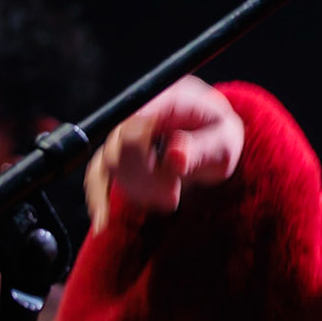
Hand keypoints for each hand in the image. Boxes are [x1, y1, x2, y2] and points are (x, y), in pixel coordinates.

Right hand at [85, 76, 242, 231]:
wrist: (214, 140)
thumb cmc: (221, 138)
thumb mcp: (223, 144)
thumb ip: (200, 149)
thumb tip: (174, 157)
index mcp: (171, 99)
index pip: (139, 120)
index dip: (145, 152)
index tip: (172, 181)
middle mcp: (142, 110)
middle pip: (120, 145)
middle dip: (146, 178)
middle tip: (175, 197)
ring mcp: (125, 131)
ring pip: (108, 164)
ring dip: (136, 190)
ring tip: (171, 198)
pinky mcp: (117, 153)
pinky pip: (98, 174)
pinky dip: (100, 198)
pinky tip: (103, 221)